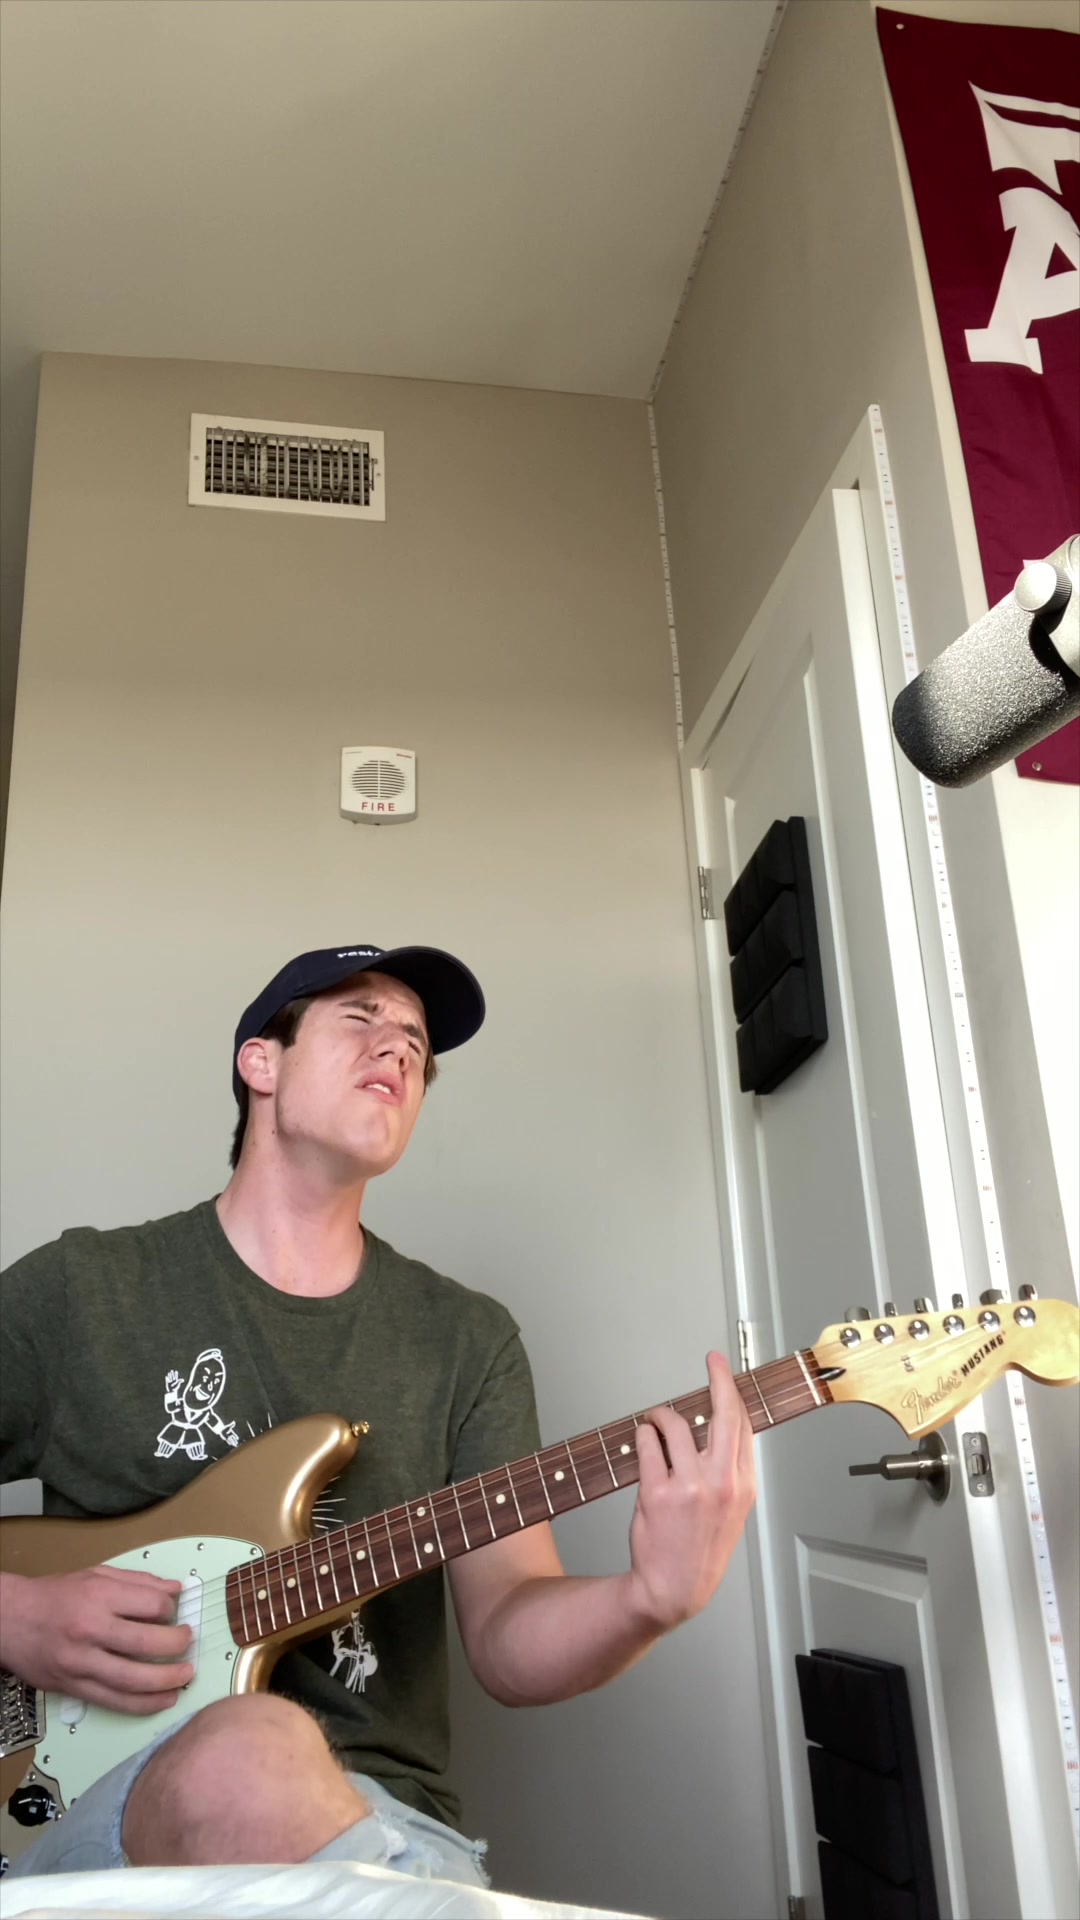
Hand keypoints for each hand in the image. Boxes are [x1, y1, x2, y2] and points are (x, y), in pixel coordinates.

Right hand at [0, 1567, 194, 1714]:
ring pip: (133, 1680)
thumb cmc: (54, 1595)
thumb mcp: (96, 1575)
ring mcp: (81, 1663)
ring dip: (167, 1681)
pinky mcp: (74, 1687)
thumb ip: (138, 1581)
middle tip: (189, 1643)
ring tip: (186, 1676)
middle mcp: (90, 1630)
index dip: (170, 1608)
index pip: (152, 1605)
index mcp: (99, 1596)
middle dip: (177, 1645)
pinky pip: (114, 1701)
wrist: (9, 1620)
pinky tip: (164, 1701)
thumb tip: (176, 1588)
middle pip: (147, 1643)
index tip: (173, 1611)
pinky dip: (143, 1705)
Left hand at [626, 1351, 755, 1632]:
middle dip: (719, 1379)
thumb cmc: (701, 1549)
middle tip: (713, 1362)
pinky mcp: (658, 1492)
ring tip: (655, 1420)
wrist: (674, 1588)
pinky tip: (643, 1438)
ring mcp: (690, 1487)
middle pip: (724, 1415)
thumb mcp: (732, 1512)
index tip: (727, 1375)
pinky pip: (648, 1445)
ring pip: (678, 1425)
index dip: (734, 1394)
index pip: (744, 1426)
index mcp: (743, 1486)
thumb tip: (724, 1431)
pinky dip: (643, 1434)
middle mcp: (721, 1483)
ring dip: (662, 1415)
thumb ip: (732, 1472)